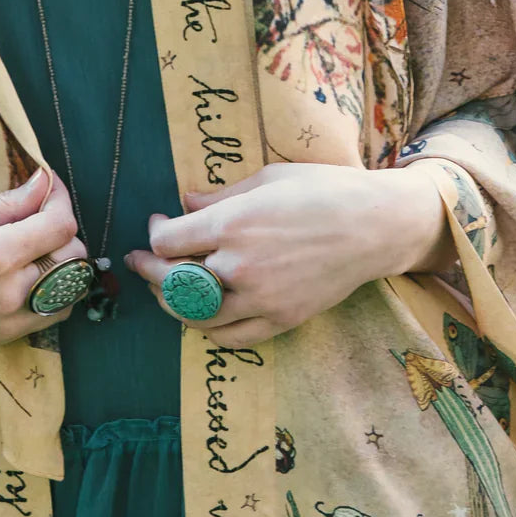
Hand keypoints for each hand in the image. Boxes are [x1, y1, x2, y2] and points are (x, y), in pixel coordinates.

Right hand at [0, 166, 89, 351]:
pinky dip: (56, 290)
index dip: (61, 200)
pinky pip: (54, 312)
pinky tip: (31, 273)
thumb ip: (5, 204)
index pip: (61, 226)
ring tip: (33, 244)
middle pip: (72, 255)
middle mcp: (10, 291)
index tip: (48, 187)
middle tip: (35, 213)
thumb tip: (44, 182)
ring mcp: (11, 319)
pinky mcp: (7, 336)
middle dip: (61, 228)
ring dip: (63, 260)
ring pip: (70, 285)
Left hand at [124, 162, 450, 348]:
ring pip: (196, 315)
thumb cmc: (323, 190)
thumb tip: (184, 202)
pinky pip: (230, 337)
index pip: (168, 241)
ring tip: (164, 288)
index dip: (156, 232)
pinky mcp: (281, 320)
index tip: (159, 221)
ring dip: (171, 302)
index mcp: (233, 224)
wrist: (374, 226)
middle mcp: (240, 265)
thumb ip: (220, 196)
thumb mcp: (266, 179)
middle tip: (141, 261)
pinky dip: (208, 329)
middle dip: (149, 269)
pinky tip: (201, 315)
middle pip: (173, 280)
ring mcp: (261, 298)